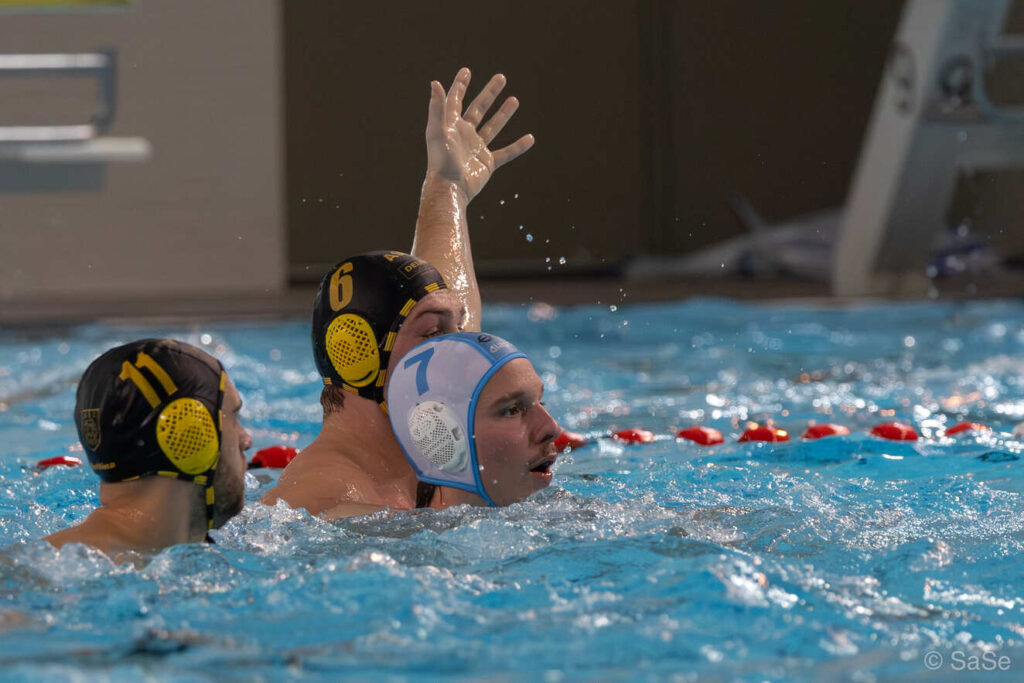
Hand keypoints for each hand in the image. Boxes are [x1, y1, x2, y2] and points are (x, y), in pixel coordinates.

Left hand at [425, 67, 533, 202]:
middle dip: (489, 93)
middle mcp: (464, 134)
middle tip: (501, 78)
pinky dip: (518, 147)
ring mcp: (477, 148)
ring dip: (503, 113)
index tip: (467, 71)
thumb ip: (437, 107)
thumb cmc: (440, 161)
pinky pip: (506, 153)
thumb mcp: (437, 131)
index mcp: (451, 125)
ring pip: (493, 127)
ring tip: (515, 99)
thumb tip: (435, 82)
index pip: (456, 100)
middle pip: (478, 108)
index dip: (461, 85)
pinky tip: (530, 139)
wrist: (450, 189)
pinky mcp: (487, 163)